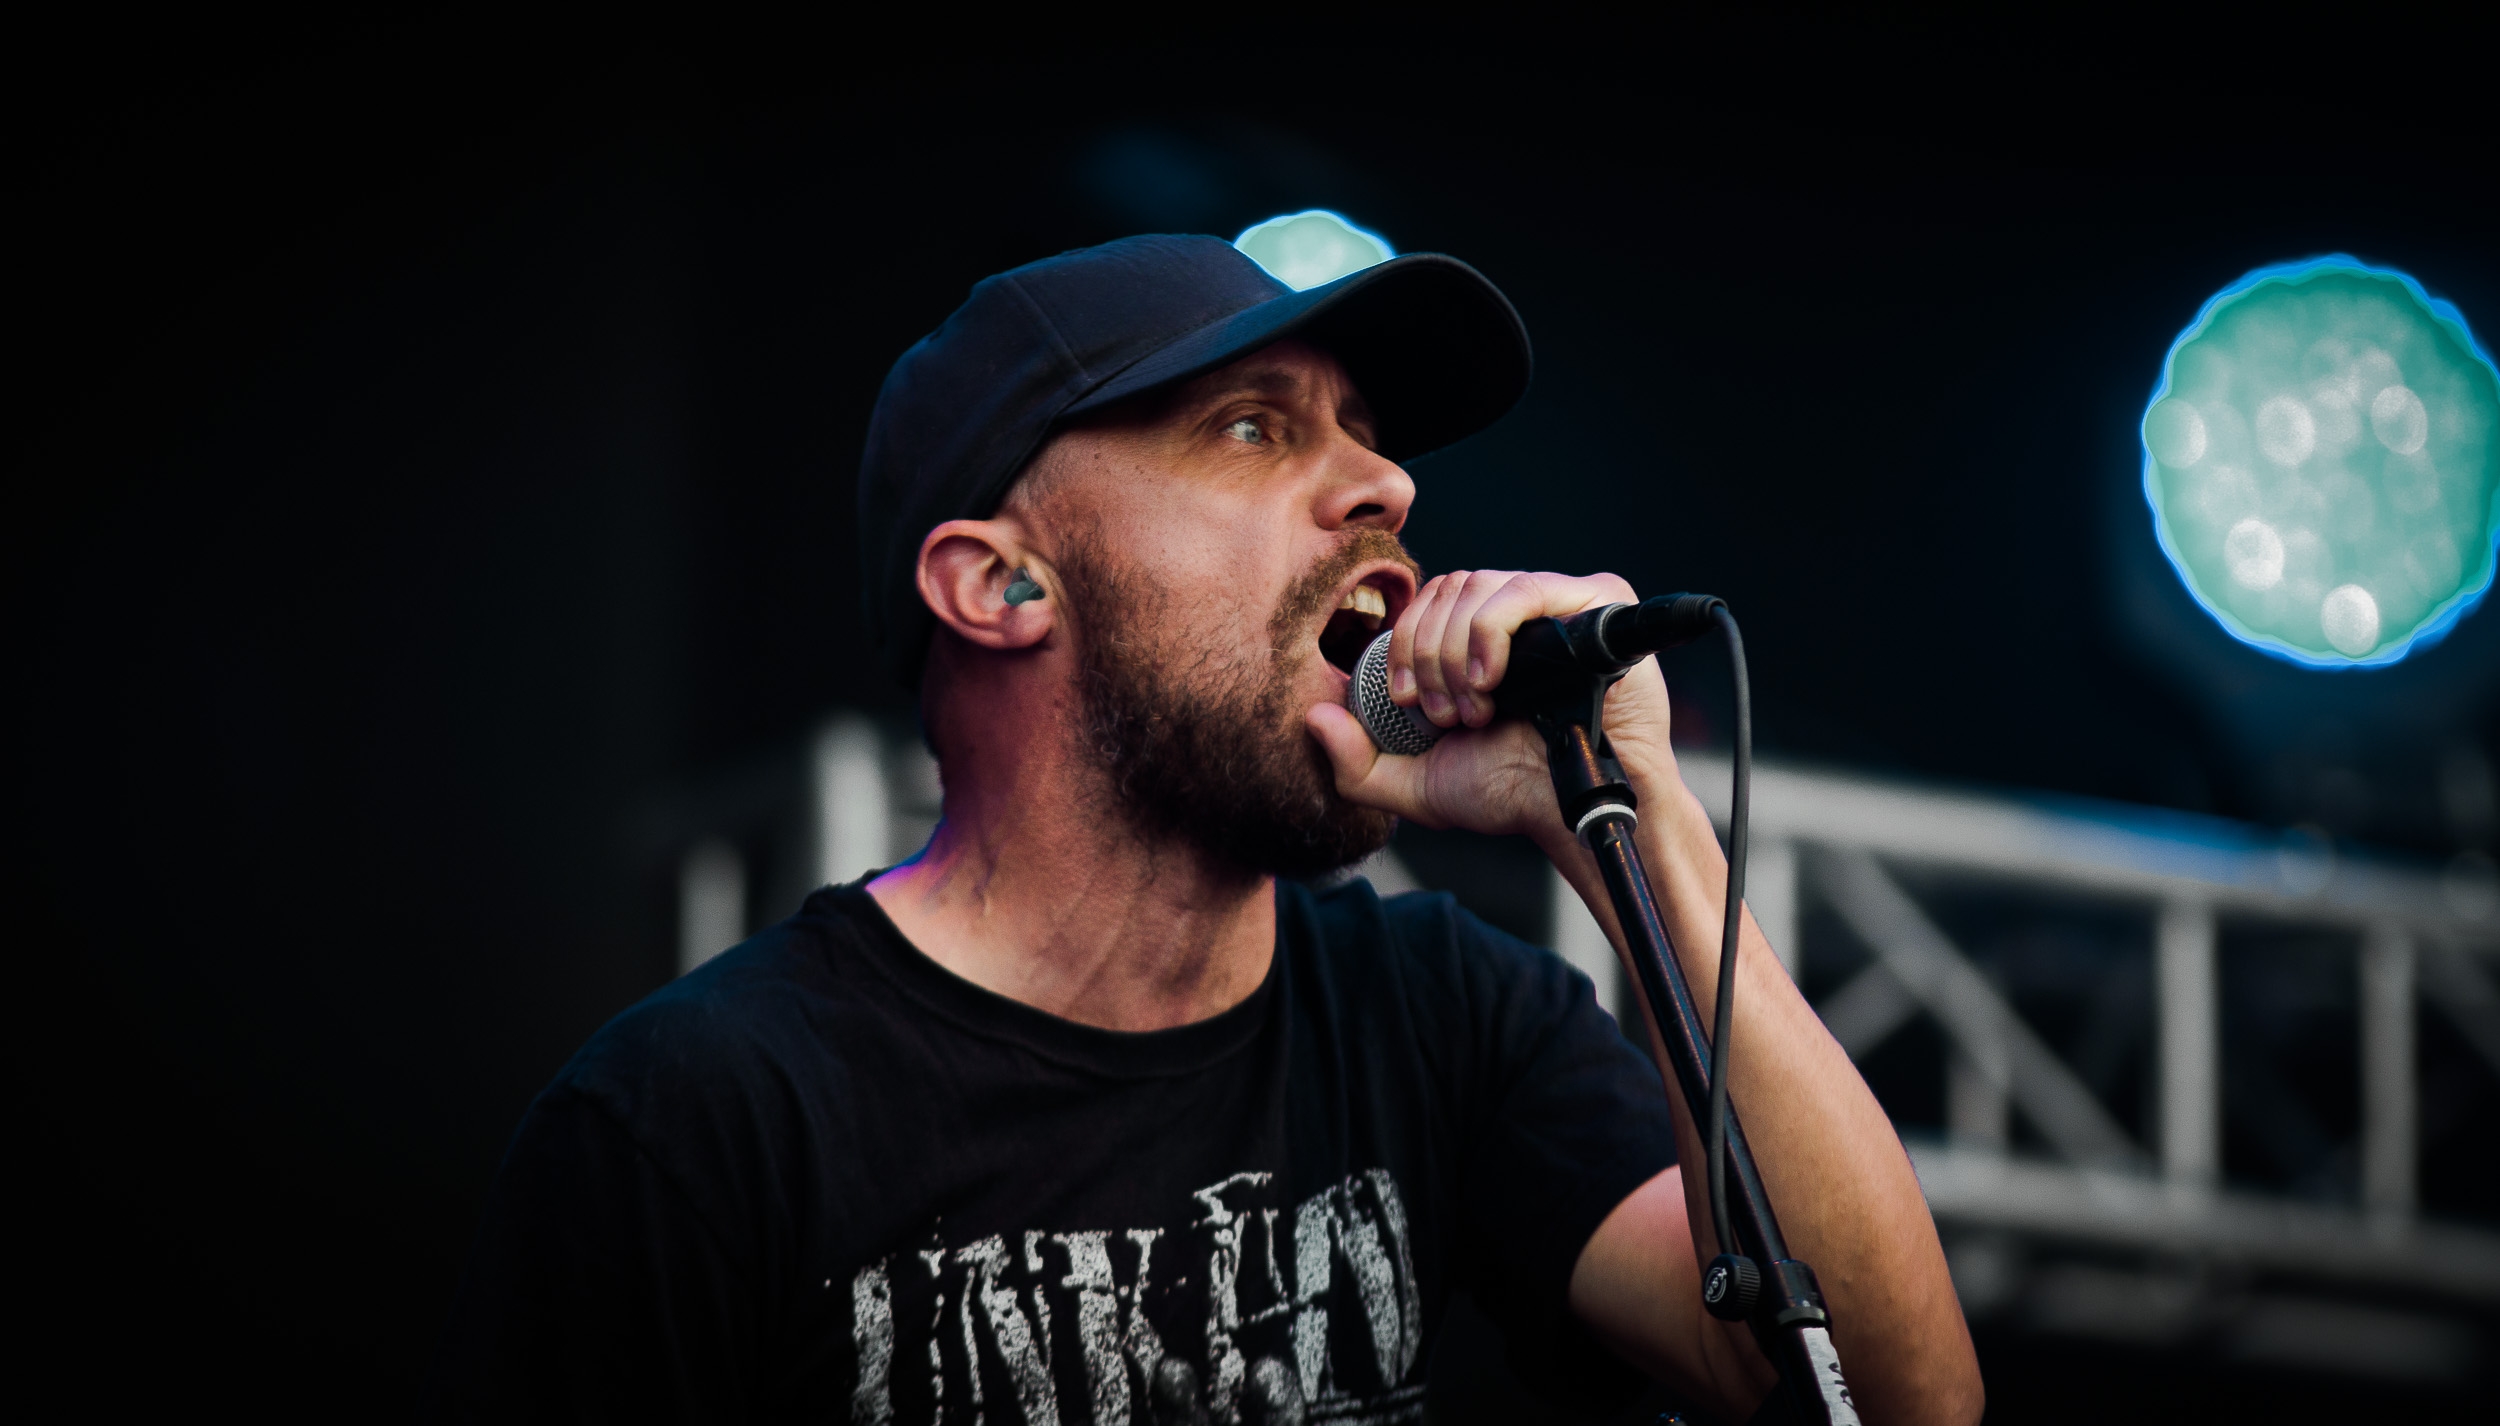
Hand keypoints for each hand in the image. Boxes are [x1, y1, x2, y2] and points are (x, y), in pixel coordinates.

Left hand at [1305, 569, 1678, 845]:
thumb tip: (1311, 717)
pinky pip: (1524, 587)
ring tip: (1476, 709)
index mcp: (1480, 636)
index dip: (1404, 643)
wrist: (1571, 810)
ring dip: (1457, 654)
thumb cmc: (1509, 792)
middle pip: (1446, 590)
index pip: (1426, 602)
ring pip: (1476, 587)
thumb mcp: (1415, 784)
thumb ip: (1354, 764)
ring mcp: (1559, 601)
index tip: (1405, 701)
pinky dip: (1491, 634)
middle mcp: (1519, 610)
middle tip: (1446, 715)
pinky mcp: (1596, 600)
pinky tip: (1494, 681)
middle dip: (1428, 656)